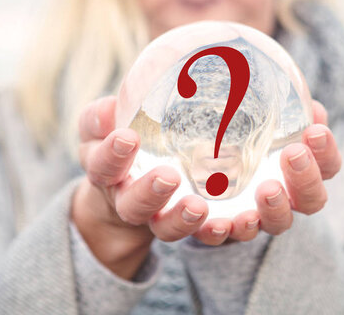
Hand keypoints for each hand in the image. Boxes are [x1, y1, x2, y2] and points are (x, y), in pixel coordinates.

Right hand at [72, 95, 209, 278]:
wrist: (126, 193)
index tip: (128, 137)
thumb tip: (110, 108)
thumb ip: (102, 116)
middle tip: (169, 177)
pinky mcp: (190, 226)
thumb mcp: (102, 129)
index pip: (103, 166)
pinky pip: (205, 235)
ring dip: (183, 220)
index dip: (112, 155)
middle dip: (150, 193)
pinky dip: (224, 231)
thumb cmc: (116, 148)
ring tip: (199, 207)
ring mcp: (159, 219)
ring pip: (167, 228)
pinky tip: (241, 220)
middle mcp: (130, 202)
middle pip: (134, 206)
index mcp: (108, 174)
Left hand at [191, 99, 341, 243]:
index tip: (315, 131)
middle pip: (309, 200)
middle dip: (306, 179)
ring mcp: (251, 217)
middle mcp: (280, 198)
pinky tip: (211, 216)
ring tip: (266, 189)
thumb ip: (281, 105)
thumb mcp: (255, 109)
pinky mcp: (214, 228)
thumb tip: (310, 105)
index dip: (326, 152)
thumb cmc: (233, 130)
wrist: (184, 160)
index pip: (326, 165)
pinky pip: (218, 238)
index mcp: (296, 168)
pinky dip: (217, 231)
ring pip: (271, 224)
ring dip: (273, 209)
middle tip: (292, 154)